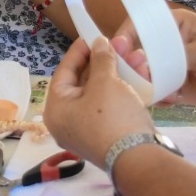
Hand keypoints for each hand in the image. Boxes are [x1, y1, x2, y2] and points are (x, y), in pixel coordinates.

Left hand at [43, 37, 153, 167]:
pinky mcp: (107, 136)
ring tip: (136, 57)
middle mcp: (66, 122)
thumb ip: (101, 59)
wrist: (139, 159)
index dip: (79, 51)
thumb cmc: (113, 117)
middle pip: (84, 82)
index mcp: (56, 109)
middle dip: (105, 62)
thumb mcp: (106, 82)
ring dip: (118, 74)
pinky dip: (122, 91)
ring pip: (101, 94)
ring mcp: (87, 131)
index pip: (64, 72)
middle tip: (119, 46)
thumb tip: (98, 43)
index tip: (93, 36)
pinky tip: (139, 77)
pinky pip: (111, 107)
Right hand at [111, 6, 195, 114]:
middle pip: (136, 52)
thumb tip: (140, 66)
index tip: (118, 52)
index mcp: (174, 24)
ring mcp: (170, 67)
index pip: (140, 25)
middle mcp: (167, 44)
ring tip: (150, 93)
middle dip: (131, 65)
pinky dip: (156, 98)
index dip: (125, 37)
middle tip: (132, 78)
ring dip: (142, 84)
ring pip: (143, 74)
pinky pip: (155, 93)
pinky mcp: (175, 88)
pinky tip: (166, 102)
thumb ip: (173, 59)